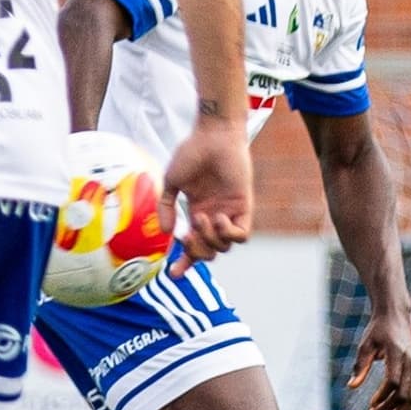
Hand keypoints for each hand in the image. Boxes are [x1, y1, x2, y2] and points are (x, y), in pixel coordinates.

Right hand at [163, 118, 254, 261]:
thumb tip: (166, 233)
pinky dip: (228, 233)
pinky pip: (241, 235)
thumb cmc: (191, 153)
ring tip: (200, 217)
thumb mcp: (171, 183)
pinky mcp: (244, 207)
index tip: (172, 274)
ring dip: (210, 239)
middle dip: (196, 252)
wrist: (213, 136)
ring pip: (224, 247)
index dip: (184, 262)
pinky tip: (217, 217)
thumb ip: (166, 207)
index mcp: (197, 211)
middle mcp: (214, 216)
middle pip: (210, 252)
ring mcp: (230, 212)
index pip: (193, 245)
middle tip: (187, 237)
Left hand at [349, 308, 410, 409]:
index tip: (371, 405)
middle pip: (405, 392)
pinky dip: (409, 406)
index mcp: (397, 353)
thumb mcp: (365, 345)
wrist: (395, 317)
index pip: (393, 381)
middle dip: (390, 408)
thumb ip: (359, 366)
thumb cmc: (377, 330)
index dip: (382, 396)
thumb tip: (351, 387)